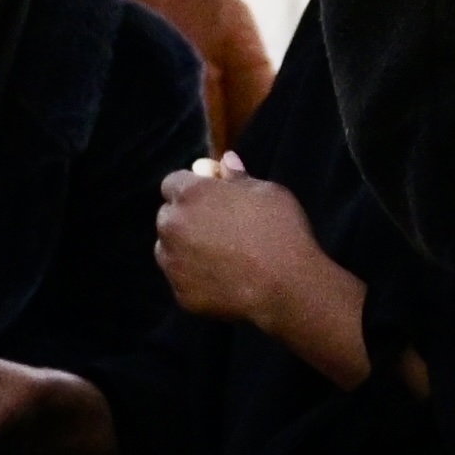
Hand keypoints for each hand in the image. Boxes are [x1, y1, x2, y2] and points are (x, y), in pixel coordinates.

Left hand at [156, 159, 373, 383]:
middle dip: (185, 219)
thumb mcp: (266, 192)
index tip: (207, 197)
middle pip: (167, 217)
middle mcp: (172, 226)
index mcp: (190, 194)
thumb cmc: (280, 230)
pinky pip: (182, 280)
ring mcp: (173, 263)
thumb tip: (226, 161)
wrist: (287, 285)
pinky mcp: (181, 293)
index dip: (190, 188)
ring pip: (168, 250)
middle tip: (216, 229)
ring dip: (185, 249)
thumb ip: (238, 178)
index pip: (172, 183)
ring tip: (220, 256)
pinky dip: (195, 278)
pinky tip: (222, 279)